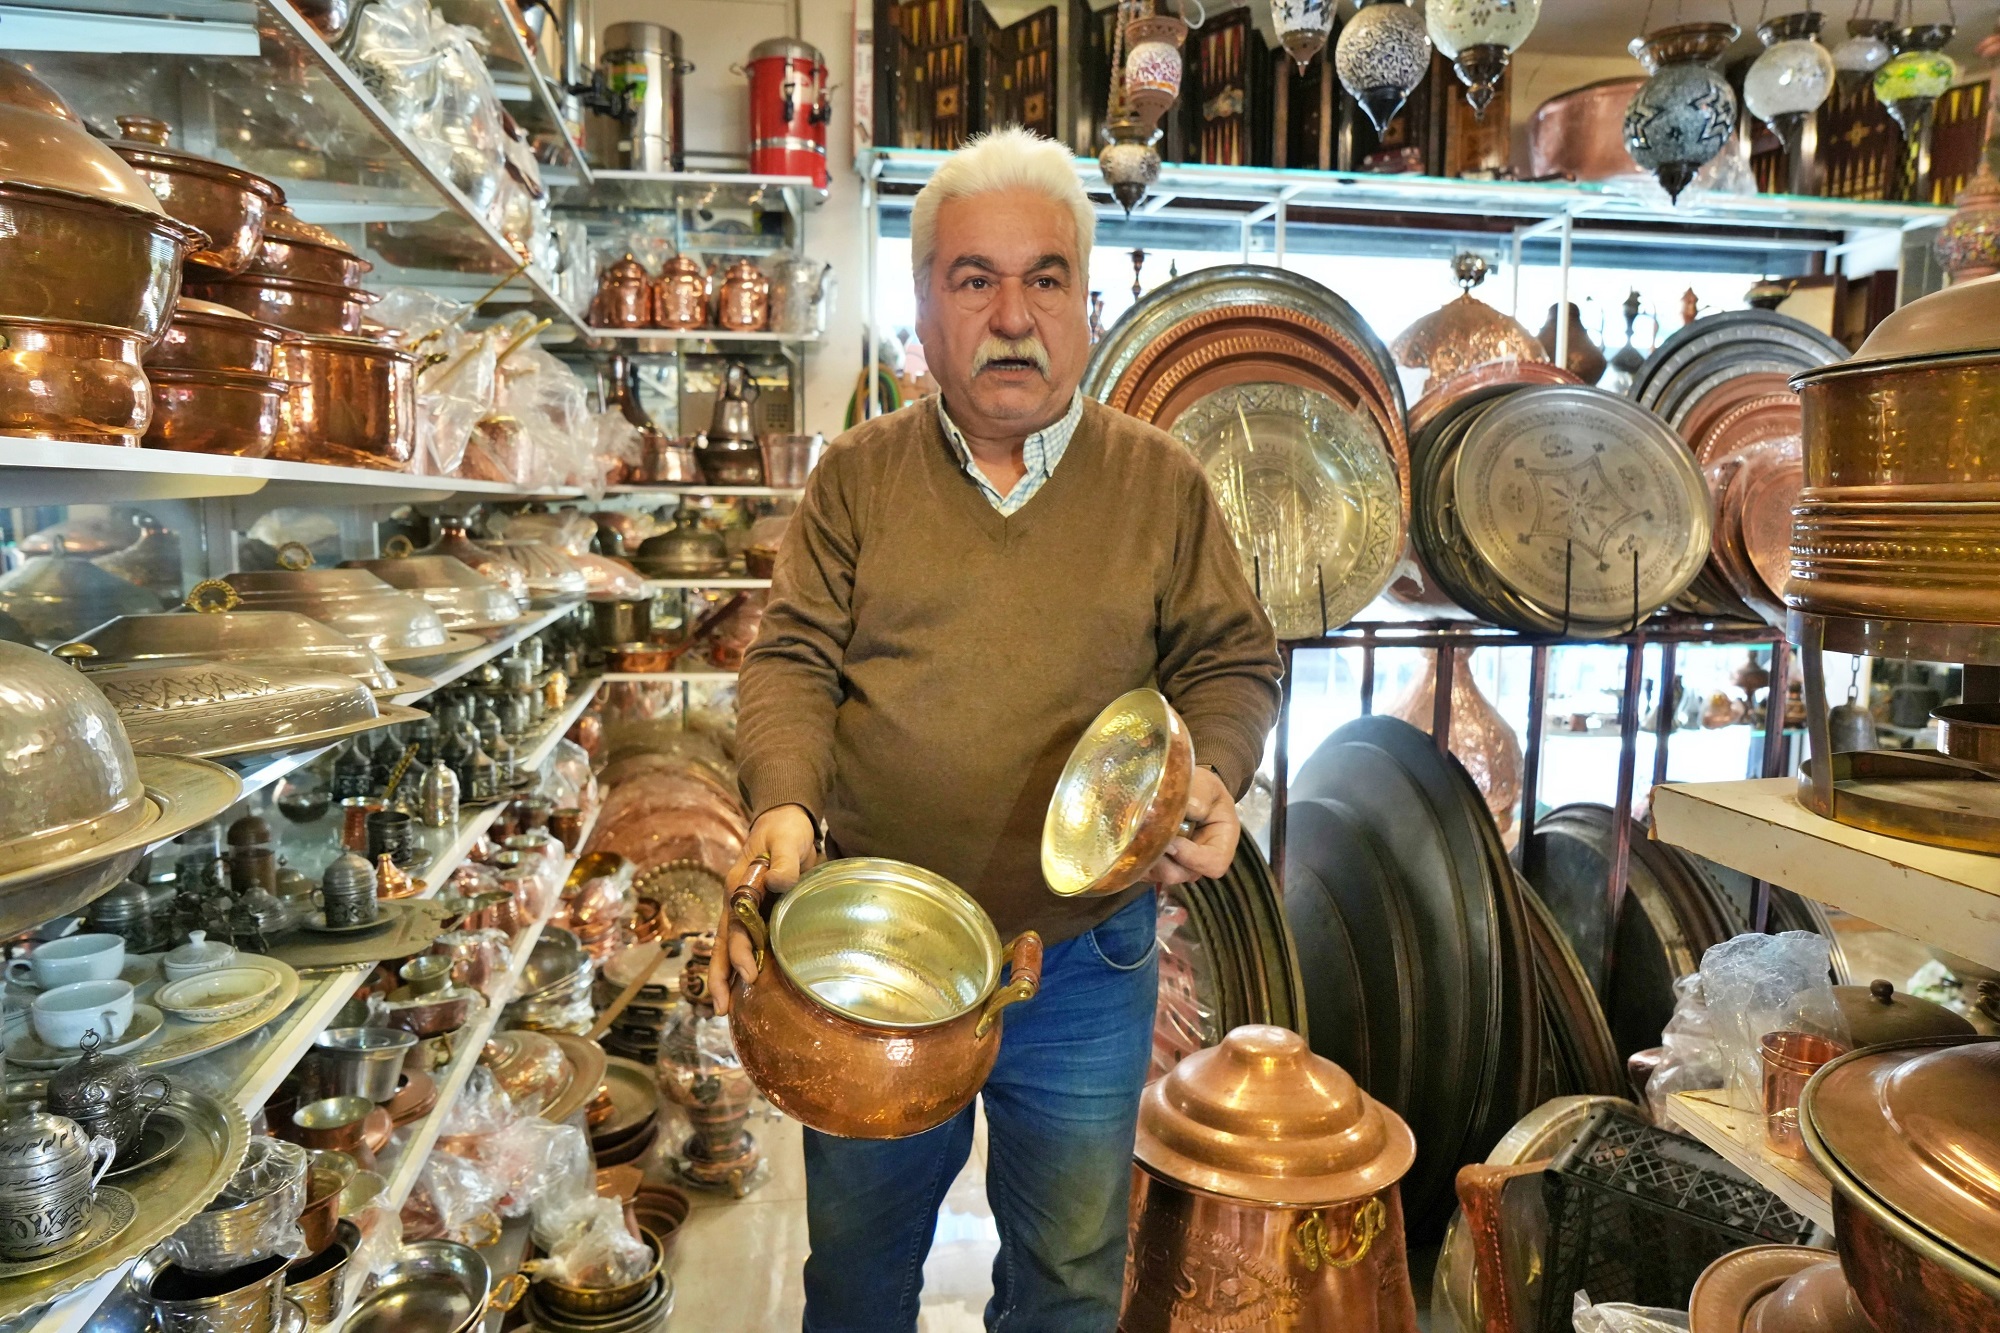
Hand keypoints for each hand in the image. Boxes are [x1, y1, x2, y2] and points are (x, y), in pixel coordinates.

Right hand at [709, 804, 818, 1014]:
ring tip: (723, 1009)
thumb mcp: (787, 841)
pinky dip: (741, 964)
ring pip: (730, 948)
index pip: (736, 927)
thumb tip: (778, 882)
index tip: (749, 975)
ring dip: (725, 976)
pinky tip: (743, 987)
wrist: (785, 823)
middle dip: (720, 977)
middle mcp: (735, 902)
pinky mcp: (757, 913)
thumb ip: (784, 861)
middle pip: (724, 944)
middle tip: (721, 1009)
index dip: (741, 952)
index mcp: (739, 886)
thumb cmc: (785, 831)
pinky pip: (745, 943)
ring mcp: (744, 909)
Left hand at [1145, 766, 1238, 886]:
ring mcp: (1178, 865)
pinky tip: (1131, 839)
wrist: (1188, 790)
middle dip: (1164, 859)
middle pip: (1183, 874)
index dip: (1192, 857)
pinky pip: (1145, 871)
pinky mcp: (1157, 864)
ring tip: (1137, 834)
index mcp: (1221, 844)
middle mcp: (1199, 862)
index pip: (1213, 864)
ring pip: (1161, 874)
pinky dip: (1136, 859)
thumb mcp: (1207, 787)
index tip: (1173, 839)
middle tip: (1147, 836)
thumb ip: (1199, 798)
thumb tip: (1180, 809)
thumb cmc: (1203, 789)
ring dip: (1147, 858)